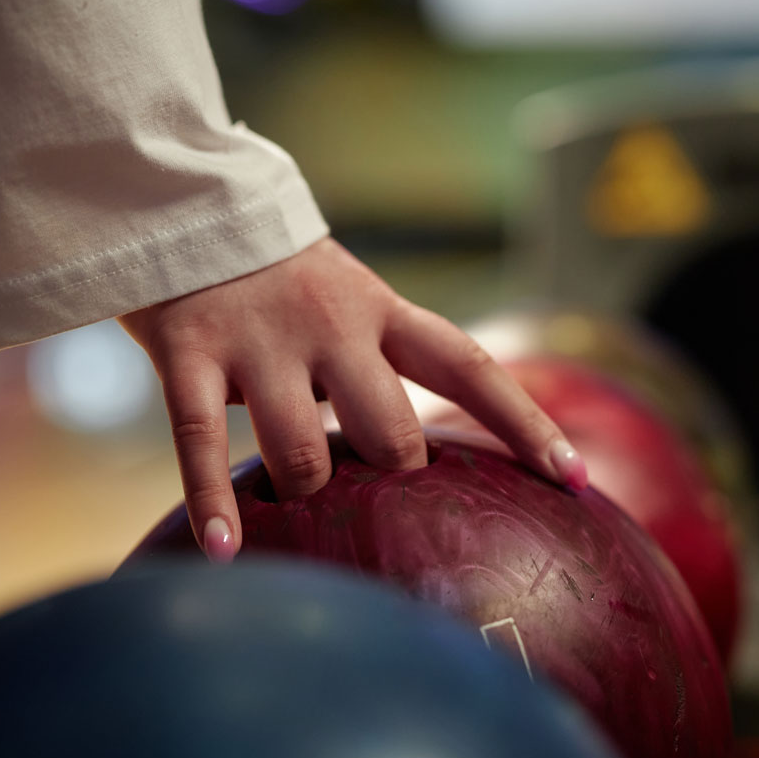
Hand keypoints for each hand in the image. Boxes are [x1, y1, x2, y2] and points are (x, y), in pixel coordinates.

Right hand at [118, 237, 586, 561]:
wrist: (184, 205)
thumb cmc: (282, 282)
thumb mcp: (353, 308)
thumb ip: (384, 373)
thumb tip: (416, 470)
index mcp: (384, 313)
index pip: (472, 371)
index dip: (526, 425)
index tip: (575, 478)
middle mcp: (334, 325)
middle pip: (391, 432)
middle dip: (397, 483)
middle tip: (388, 512)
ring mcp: (261, 339)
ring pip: (303, 451)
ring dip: (308, 497)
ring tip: (299, 519)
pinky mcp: (189, 350)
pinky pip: (202, 441)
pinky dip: (214, 502)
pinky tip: (225, 552)